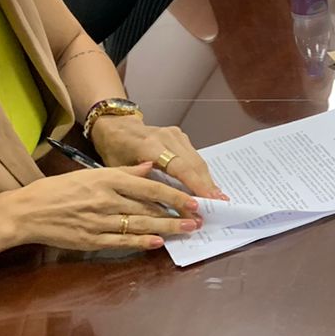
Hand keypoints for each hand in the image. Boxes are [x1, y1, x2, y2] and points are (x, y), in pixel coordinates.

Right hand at [3, 163, 202, 250]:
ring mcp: (99, 222)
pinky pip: (121, 242)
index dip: (173, 195)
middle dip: (176, 214)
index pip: (148, 188)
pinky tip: (157, 244)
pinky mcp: (91, 240)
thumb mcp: (92, 173)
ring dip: (166, 228)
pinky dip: (141, 243)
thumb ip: (123, 172)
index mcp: (107, 180)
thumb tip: (150, 166)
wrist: (28, 211)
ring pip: (139, 226)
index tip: (193, 200)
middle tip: (199, 218)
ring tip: (186, 230)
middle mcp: (106, 200)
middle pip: (148, 209)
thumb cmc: (61, 190)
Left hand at [88, 114, 226, 198]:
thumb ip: (143, 187)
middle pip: (193, 164)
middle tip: (220, 204)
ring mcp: (175, 134)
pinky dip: (200, 172)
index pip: (179, 168)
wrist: (116, 125)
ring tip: (217, 199)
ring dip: (207, 180)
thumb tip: (166, 210)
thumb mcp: (120, 172)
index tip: (208, 200)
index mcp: (149, 146)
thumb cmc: (114, 150)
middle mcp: (167, 137)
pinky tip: (206, 186)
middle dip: (207, 185)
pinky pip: (194, 156)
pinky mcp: (180, 135)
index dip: (196, 185)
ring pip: (197, 160)